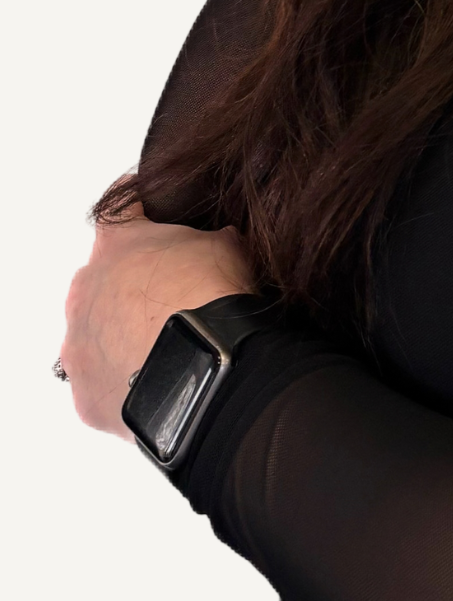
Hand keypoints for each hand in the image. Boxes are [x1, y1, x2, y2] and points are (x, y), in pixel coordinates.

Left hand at [60, 202, 255, 437]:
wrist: (203, 368)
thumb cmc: (210, 296)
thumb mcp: (226, 246)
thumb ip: (210, 238)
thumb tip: (220, 240)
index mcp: (116, 246)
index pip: (118, 209)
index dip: (137, 207)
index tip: (148, 207)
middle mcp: (85, 292)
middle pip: (102, 278)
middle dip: (130, 283)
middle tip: (168, 294)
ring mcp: (78, 346)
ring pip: (95, 332)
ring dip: (122, 333)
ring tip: (163, 344)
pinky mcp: (84, 393)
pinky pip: (101, 381)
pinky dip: (123, 379)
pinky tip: (156, 380)